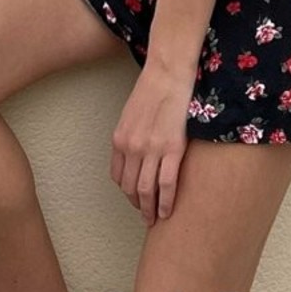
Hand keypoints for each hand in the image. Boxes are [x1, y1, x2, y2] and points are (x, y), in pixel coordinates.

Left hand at [110, 64, 192, 225]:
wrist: (168, 73)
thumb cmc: (152, 88)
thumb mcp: (130, 114)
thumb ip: (129, 136)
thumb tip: (134, 155)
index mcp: (120, 139)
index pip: (118, 177)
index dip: (127, 192)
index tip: (135, 199)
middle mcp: (132, 148)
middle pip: (130, 188)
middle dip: (138, 205)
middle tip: (145, 215)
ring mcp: (151, 150)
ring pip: (146, 191)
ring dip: (149, 210)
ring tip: (155, 218)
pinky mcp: (172, 149)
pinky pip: (166, 185)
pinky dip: (165, 203)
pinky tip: (167, 211)